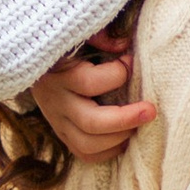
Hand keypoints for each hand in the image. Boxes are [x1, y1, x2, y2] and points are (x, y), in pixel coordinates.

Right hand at [33, 35, 154, 163]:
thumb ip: (100, 35)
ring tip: (138, 124)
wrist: (38, 67)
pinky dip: (108, 151)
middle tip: (151, 110)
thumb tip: (124, 45)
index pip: (88, 81)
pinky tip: (124, 136)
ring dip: (119, 138)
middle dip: (126, 118)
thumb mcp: (80, 35)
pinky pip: (84, 154)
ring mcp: (57, 122)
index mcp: (58, 75)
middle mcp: (55, 102)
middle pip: (91, 122)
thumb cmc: (67, 47)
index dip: (119, 73)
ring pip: (87, 145)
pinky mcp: (63, 135)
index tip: (132, 60)